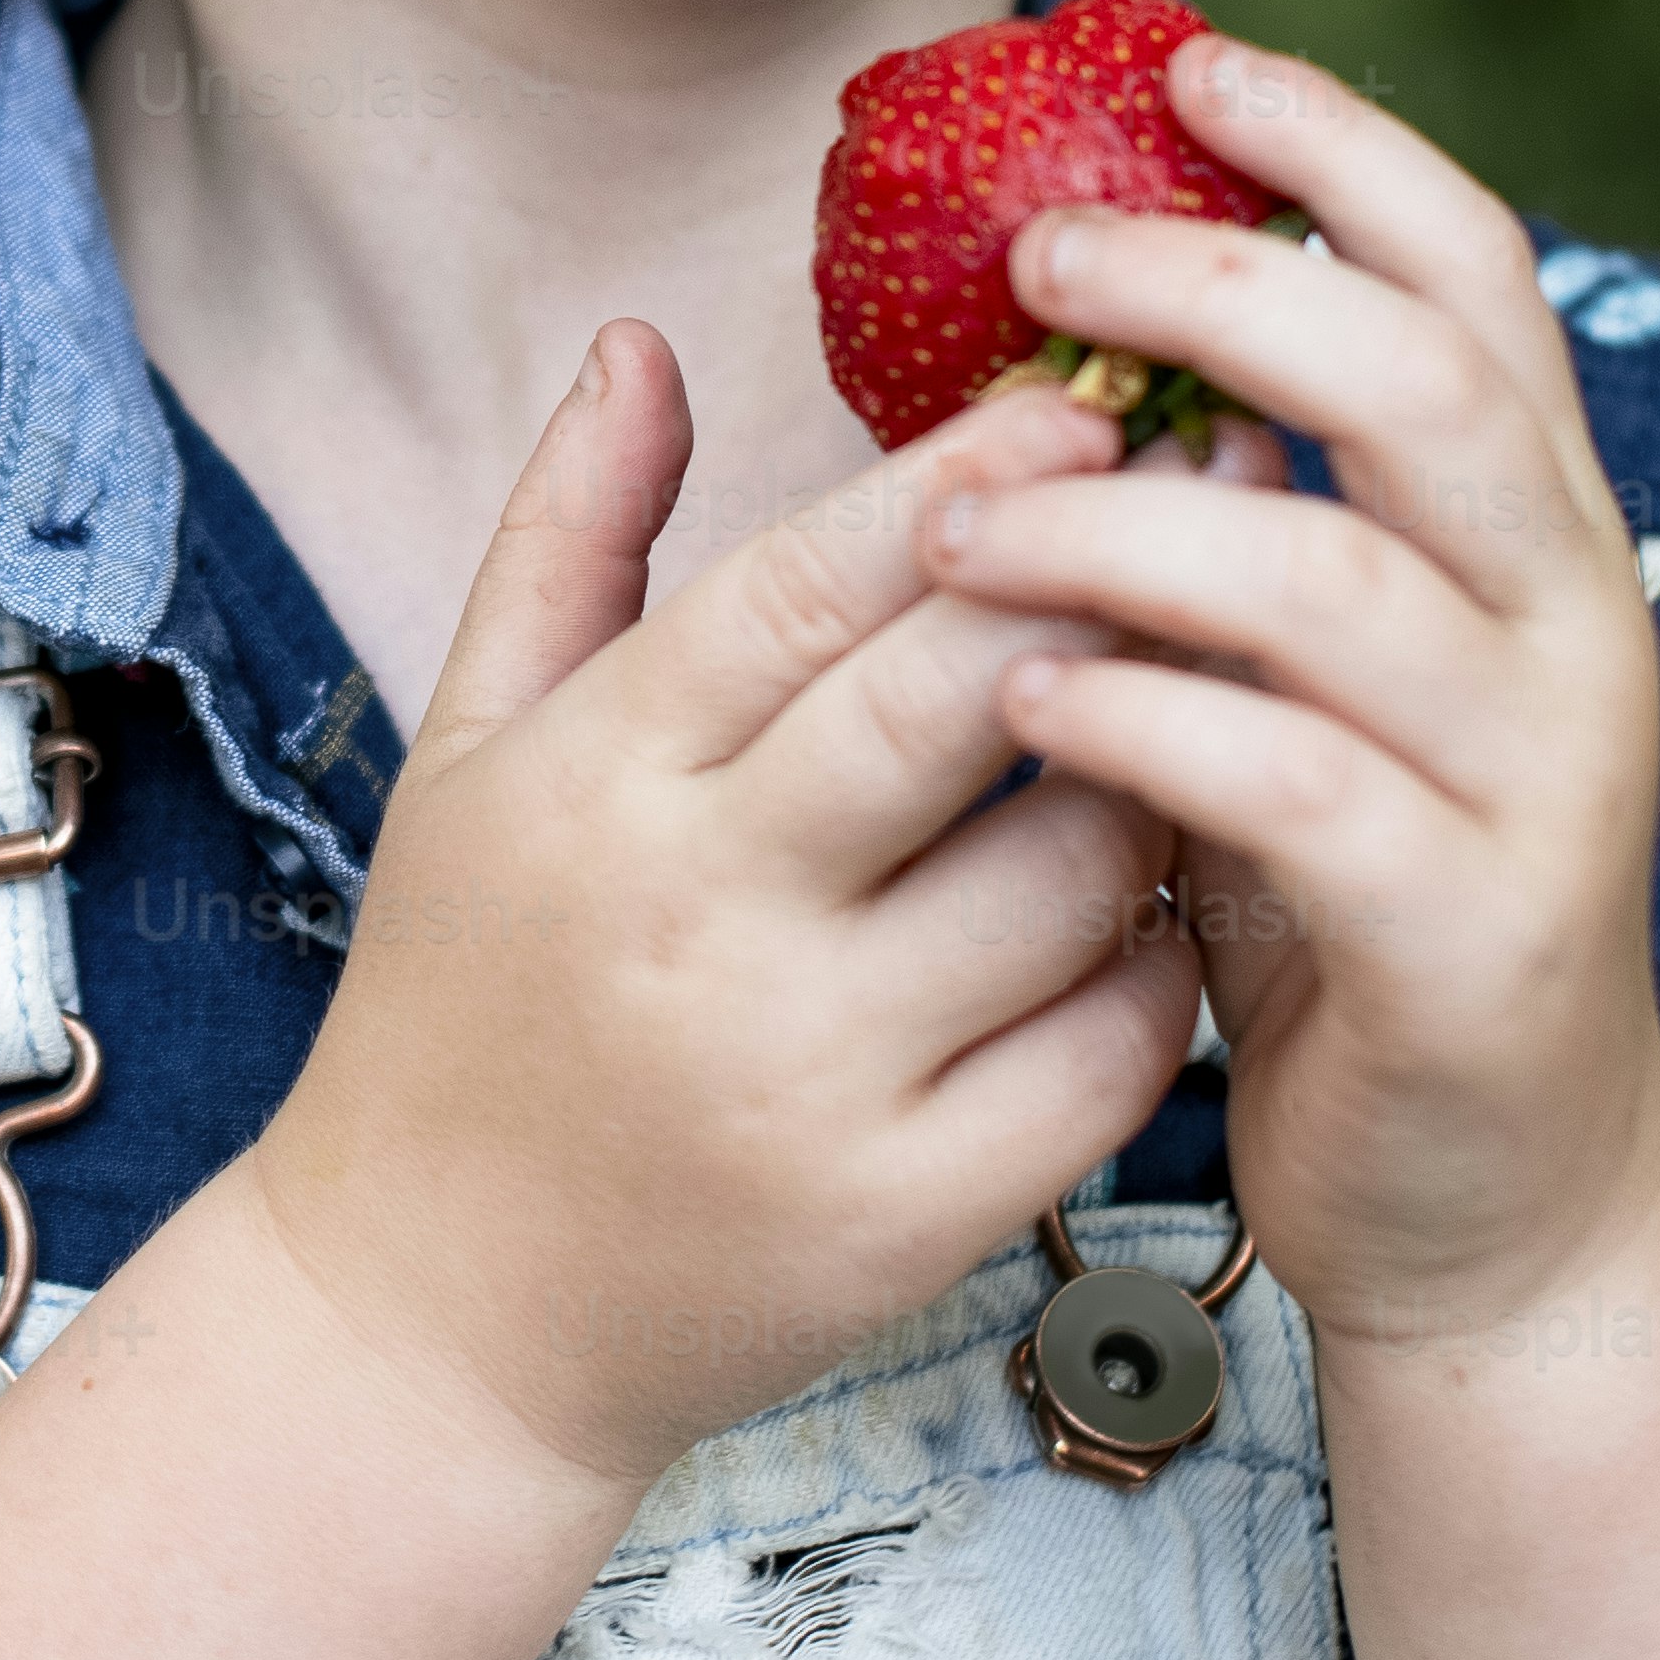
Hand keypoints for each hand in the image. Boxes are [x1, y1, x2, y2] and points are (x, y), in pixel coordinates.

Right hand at [236, 322, 1207, 1506]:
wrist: (434, 1324)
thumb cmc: (464, 1002)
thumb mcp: (467, 753)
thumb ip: (567, 540)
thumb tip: (645, 335)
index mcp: (597, 783)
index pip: (808, 585)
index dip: (967, 479)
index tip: (1090, 397)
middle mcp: (702, 921)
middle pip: (958, 704)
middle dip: (1108, 580)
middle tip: (1226, 499)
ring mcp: (811, 1077)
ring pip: (1073, 874)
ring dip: (1167, 772)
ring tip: (1210, 704)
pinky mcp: (904, 1215)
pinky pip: (1108, 1052)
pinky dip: (1162, 963)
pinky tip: (1154, 906)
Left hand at [910, 37, 1659, 1348]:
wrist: (1483, 1205)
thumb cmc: (1347, 908)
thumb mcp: (1302, 678)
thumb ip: (1247, 517)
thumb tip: (1098, 337)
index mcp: (1525, 537)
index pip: (1475, 276)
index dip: (1345, 151)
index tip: (1190, 62)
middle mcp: (1565, 628)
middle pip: (1424, 385)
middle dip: (1224, 292)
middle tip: (1038, 257)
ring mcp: (1538, 786)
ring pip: (1338, 583)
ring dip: (1124, 529)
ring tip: (952, 521)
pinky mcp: (1470, 939)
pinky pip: (1297, 789)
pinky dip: (1146, 725)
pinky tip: (1023, 700)